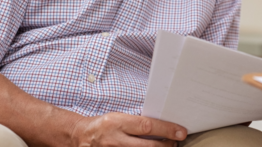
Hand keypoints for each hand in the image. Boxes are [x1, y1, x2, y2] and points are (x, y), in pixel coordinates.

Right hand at [70, 112, 186, 146]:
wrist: (81, 137)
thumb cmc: (104, 125)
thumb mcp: (120, 117)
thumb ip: (138, 123)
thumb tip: (163, 126)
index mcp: (118, 123)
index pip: (147, 126)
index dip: (167, 129)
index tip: (181, 132)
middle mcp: (116, 140)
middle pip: (148, 146)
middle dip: (166, 145)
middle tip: (175, 142)